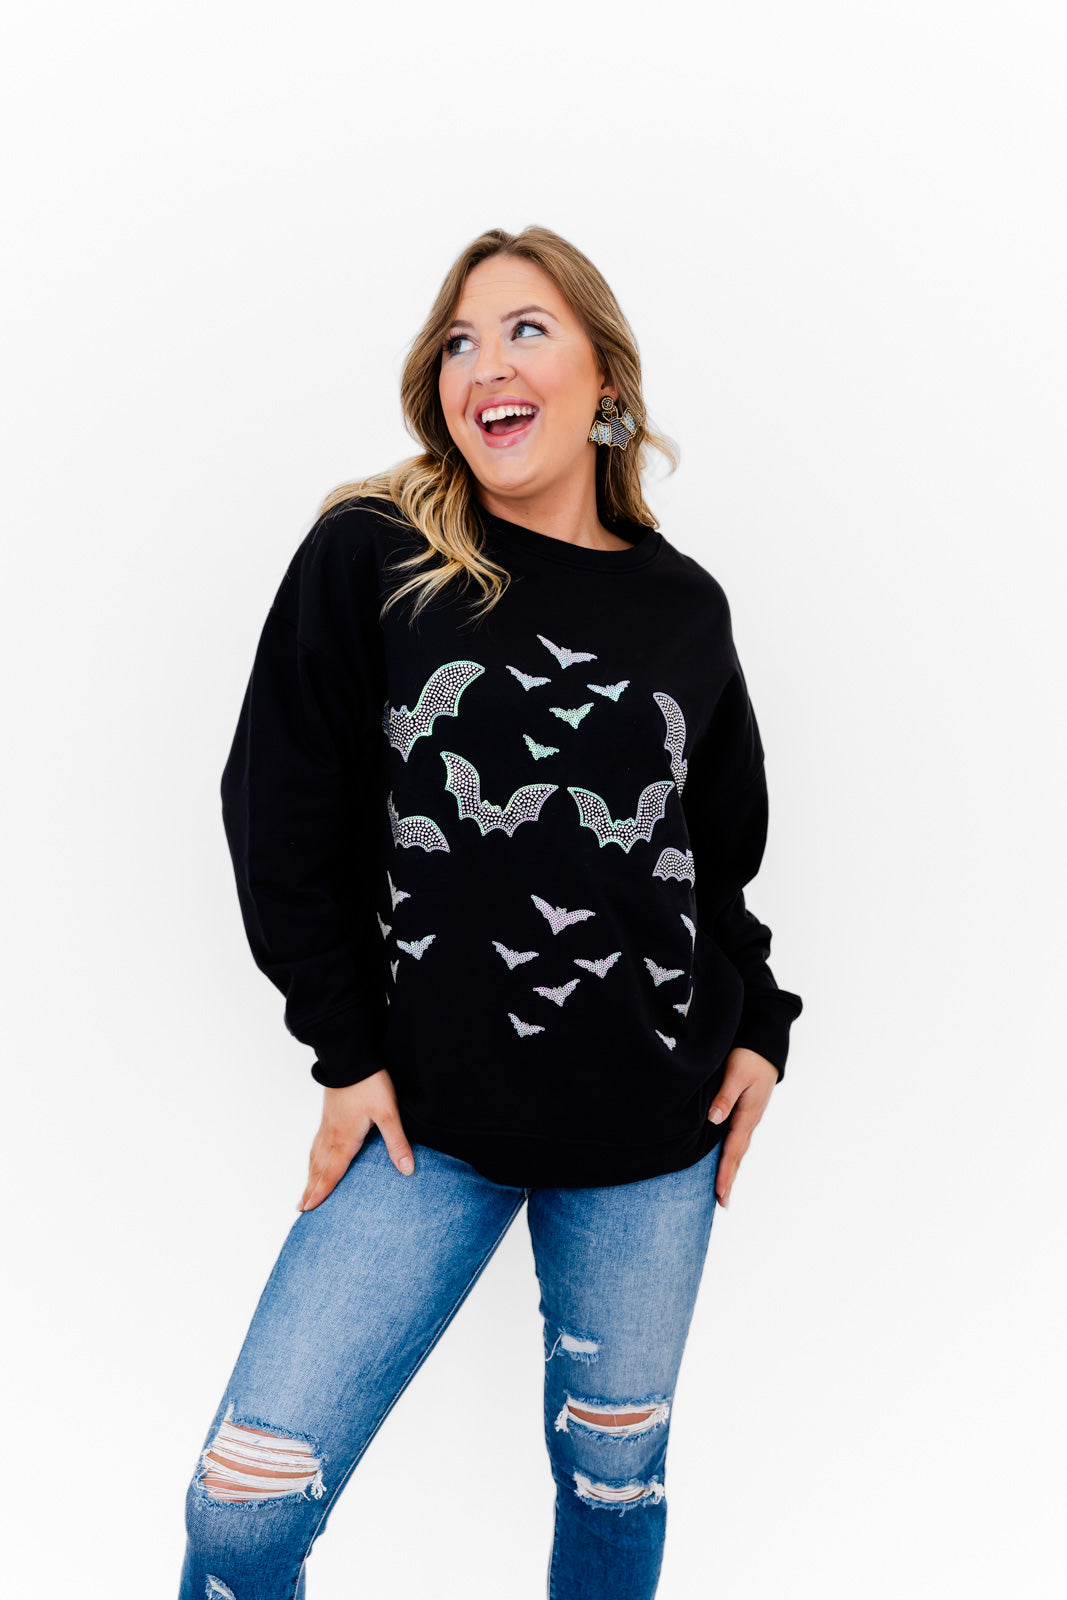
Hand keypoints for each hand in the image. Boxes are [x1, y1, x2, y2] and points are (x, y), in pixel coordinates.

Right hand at [299, 1070, 415, 1211]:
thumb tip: (407, 1170)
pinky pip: (317, 1141)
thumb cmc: (369, 1083)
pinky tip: (315, 1155)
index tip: (309, 1209)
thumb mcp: (388, 1113)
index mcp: (345, 1138)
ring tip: (305, 1188)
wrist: (350, 1056)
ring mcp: (327, 1123)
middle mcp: (332, 1134)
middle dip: (310, 1188)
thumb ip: (396, 1142)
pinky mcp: (328, 1112)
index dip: (321, 1192)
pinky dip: (312, 1156)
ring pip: (315, 1155)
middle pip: (319, 1167)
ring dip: (309, 1174)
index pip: (332, 1172)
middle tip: (301, 1207)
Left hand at [707, 1046, 779, 1207]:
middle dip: (729, 1178)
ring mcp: (749, 1117)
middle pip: (737, 1155)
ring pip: (737, 1148)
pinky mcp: (746, 1110)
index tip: (719, 1193)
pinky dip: (731, 1153)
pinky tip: (726, 1158)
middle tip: (722, 1202)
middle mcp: (749, 1120)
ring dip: (730, 1168)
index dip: (725, 1173)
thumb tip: (713, 1120)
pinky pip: (737, 1137)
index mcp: (747, 1115)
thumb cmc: (749, 1057)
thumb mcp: (736, 1074)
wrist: (765, 1046)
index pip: (733, 1150)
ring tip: (723, 1188)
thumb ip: (724, 1097)